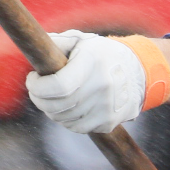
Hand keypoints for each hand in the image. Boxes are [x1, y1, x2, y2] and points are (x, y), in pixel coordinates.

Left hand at [24, 31, 146, 134]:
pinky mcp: (109, 122)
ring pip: (64, 119)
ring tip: (52, 98)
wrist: (137, 71)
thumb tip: (36, 46)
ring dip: (51, 110)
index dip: (38, 87)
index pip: (58, 86)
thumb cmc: (100, 54)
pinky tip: (67, 107)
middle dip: (39, 99)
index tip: (32, 79)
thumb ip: (58, 43)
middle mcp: (102, 86)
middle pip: (57, 105)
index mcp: (92, 62)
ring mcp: (107, 107)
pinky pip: (77, 127)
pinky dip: (66, 120)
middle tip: (36, 90)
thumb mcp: (81, 41)